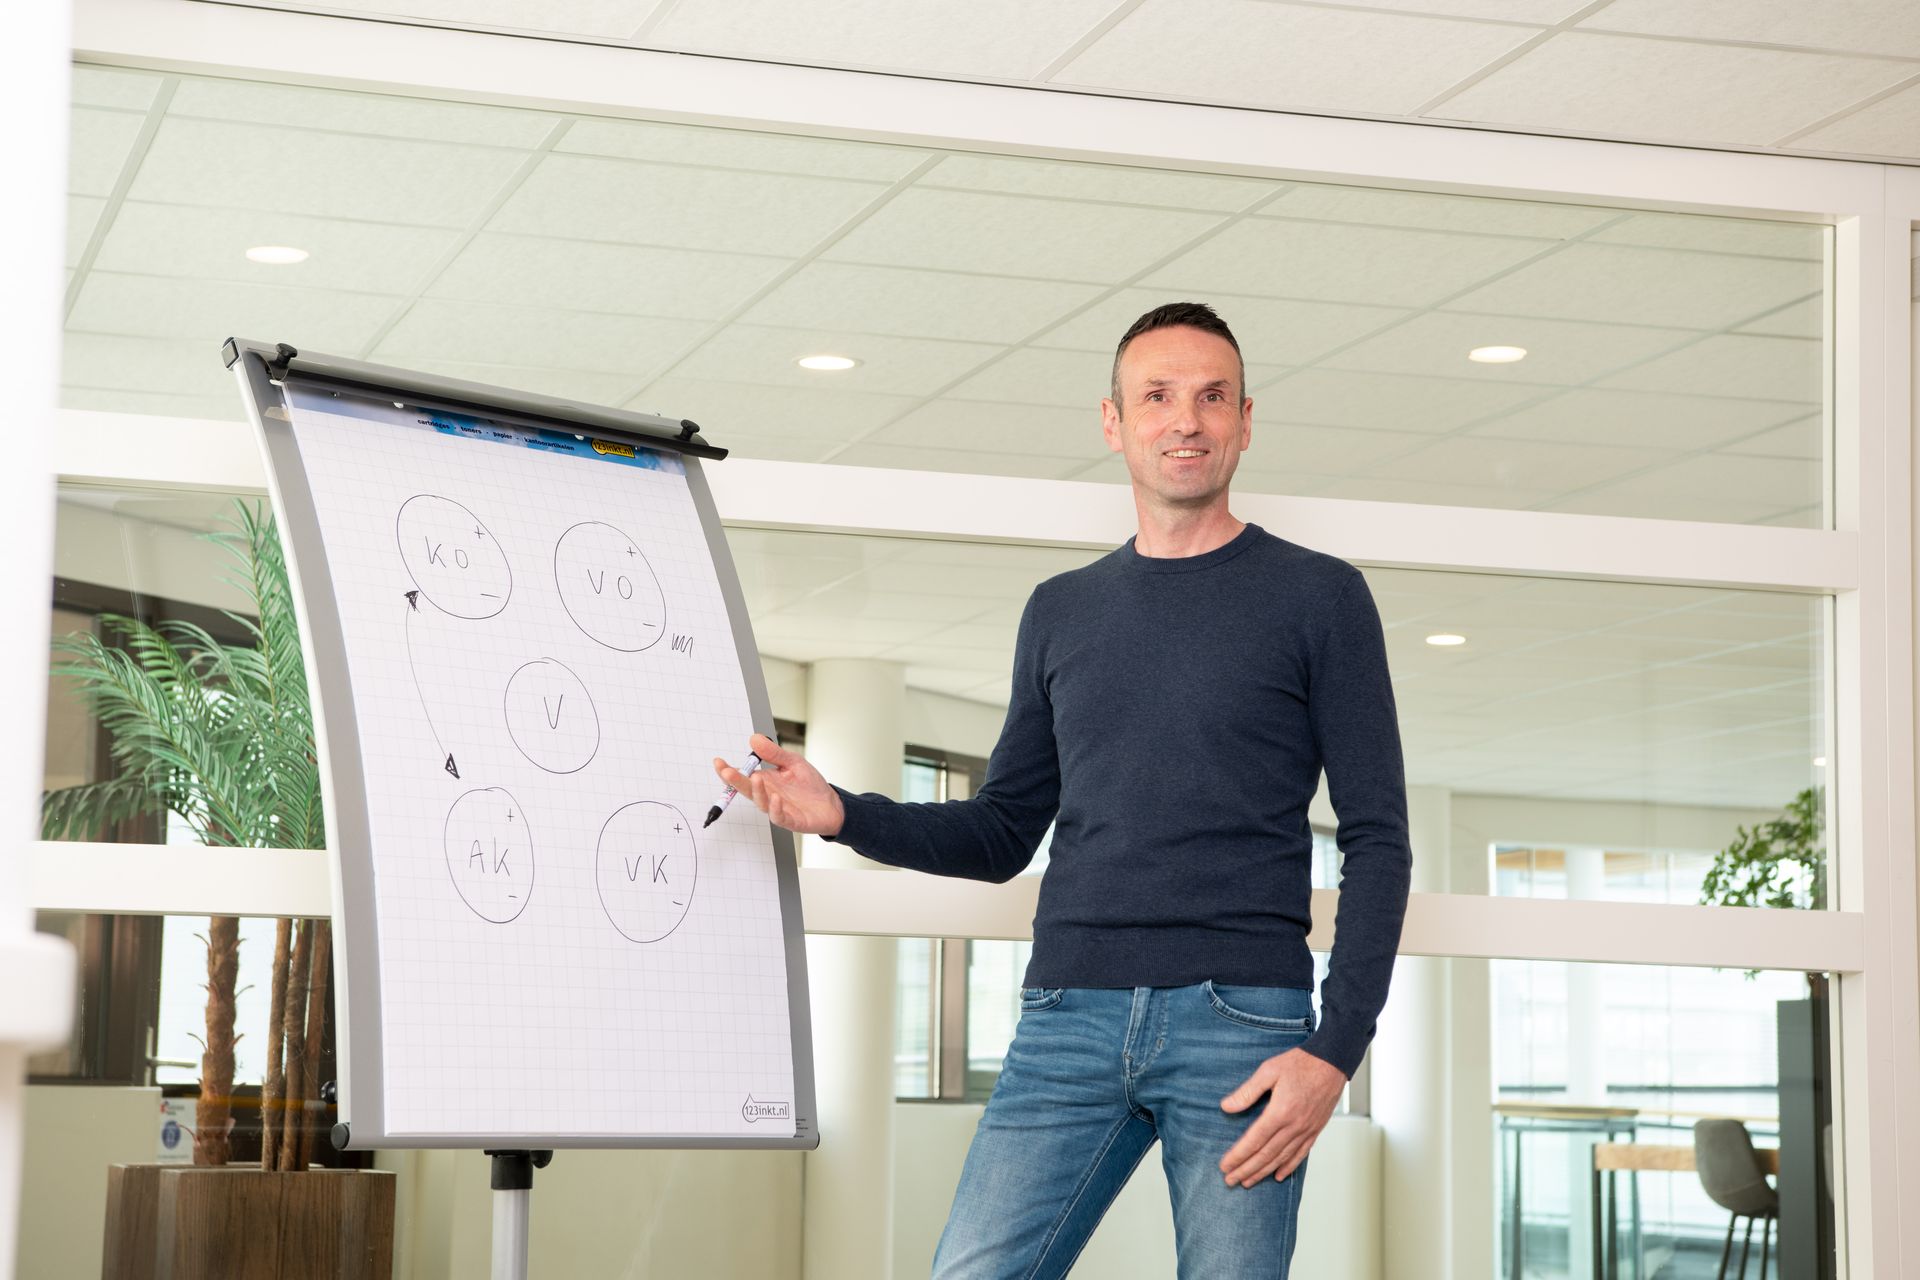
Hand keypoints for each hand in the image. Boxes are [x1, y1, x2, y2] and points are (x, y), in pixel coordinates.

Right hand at [713, 733, 845, 835]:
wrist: (831, 804)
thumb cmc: (810, 785)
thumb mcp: (793, 762)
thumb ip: (773, 753)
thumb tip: (755, 739)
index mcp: (766, 781)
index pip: (743, 776)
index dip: (729, 771)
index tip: (719, 762)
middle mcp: (768, 795)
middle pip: (746, 790)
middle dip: (735, 781)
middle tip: (727, 772)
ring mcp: (777, 808)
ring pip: (761, 802)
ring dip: (756, 791)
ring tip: (756, 778)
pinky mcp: (790, 820)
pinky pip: (778, 816)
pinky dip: (775, 808)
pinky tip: (776, 798)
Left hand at [1218, 1047, 1345, 1186]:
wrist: (1332, 1062)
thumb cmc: (1300, 1063)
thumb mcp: (1268, 1070)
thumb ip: (1247, 1091)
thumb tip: (1226, 1107)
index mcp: (1280, 1112)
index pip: (1254, 1140)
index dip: (1238, 1156)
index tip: (1224, 1166)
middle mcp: (1294, 1126)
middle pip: (1266, 1155)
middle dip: (1246, 1170)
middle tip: (1230, 1181)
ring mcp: (1306, 1130)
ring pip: (1281, 1158)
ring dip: (1263, 1172)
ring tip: (1248, 1182)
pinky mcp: (1315, 1130)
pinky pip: (1300, 1153)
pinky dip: (1288, 1166)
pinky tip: (1278, 1175)